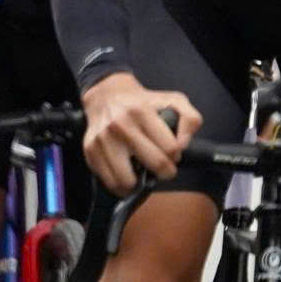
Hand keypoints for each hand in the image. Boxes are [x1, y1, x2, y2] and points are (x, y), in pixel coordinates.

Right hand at [81, 74, 198, 193]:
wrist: (107, 96)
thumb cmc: (144, 102)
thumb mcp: (174, 101)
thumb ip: (190, 120)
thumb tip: (183, 145)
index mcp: (141, 112)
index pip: (170, 148)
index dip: (176, 156)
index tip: (173, 155)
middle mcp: (119, 126)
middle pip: (153, 164)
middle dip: (165, 172)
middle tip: (163, 168)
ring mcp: (102, 140)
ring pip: (128, 181)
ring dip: (140, 182)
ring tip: (143, 171)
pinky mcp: (90, 152)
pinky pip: (109, 182)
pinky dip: (122, 185)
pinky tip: (128, 173)